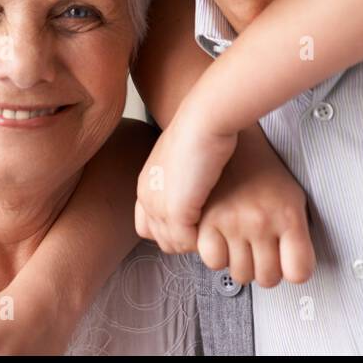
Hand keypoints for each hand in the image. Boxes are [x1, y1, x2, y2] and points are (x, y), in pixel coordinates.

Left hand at [135, 102, 238, 253]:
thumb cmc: (204, 129)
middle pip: (160, 238)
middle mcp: (147, 197)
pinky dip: (201, 239)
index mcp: (146, 184)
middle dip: (183, 238)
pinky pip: (187, 241)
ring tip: (214, 228)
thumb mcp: (184, 155)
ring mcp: (159, 205)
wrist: (205, 119)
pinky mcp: (176, 211)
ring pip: (173, 243)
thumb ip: (182, 177)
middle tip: (206, 229)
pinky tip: (216, 226)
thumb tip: (197, 188)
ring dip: (194, 240)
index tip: (193, 222)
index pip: (147, 225)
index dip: (170, 229)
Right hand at [193, 124, 313, 286]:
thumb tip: (289, 267)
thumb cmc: (256, 163)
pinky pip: (213, 260)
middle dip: (264, 269)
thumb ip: (291, 230)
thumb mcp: (289, 193)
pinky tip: (218, 239)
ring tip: (239, 245)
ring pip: (241, 275)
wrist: (220, 130)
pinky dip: (215, 255)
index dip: (292, 269)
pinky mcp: (207, 220)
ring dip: (240, 264)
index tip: (287, 262)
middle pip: (269, 278)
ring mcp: (234, 221)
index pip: (299, 272)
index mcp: (289, 214)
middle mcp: (262, 221)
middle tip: (259, 251)